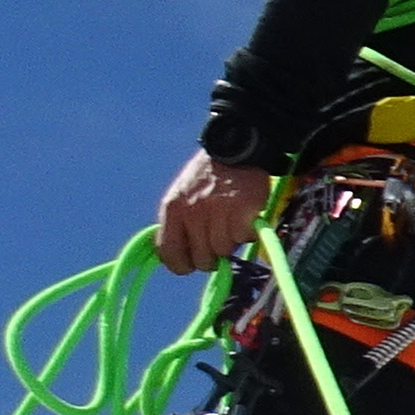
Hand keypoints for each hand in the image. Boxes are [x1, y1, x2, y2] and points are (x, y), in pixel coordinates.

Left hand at [155, 151, 272, 276]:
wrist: (234, 149)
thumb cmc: (207, 177)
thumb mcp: (181, 196)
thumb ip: (178, 223)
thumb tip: (178, 254)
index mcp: (172, 209)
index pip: (169, 252)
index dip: (180, 265)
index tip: (190, 265)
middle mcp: (192, 213)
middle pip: (200, 259)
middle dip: (210, 257)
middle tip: (217, 243)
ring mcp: (217, 213)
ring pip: (223, 251)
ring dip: (230, 243)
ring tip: (230, 225)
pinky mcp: (241, 212)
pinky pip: (243, 238)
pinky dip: (246, 233)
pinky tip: (243, 219)